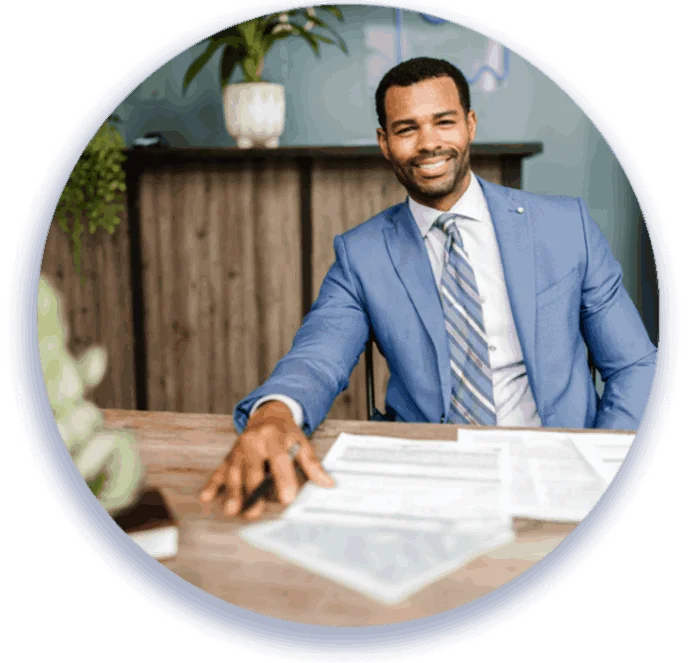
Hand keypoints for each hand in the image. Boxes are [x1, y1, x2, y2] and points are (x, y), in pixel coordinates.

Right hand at [198, 400, 333, 518]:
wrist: (268, 414)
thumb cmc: (287, 433)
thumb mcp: (302, 443)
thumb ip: (312, 464)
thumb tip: (328, 483)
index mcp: (274, 437)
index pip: (279, 459)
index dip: (283, 479)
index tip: (287, 498)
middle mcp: (253, 441)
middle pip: (252, 467)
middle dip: (252, 490)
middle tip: (254, 512)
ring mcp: (239, 448)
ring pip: (234, 471)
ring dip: (232, 491)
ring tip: (232, 510)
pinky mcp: (230, 455)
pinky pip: (220, 470)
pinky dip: (213, 484)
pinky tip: (206, 497)